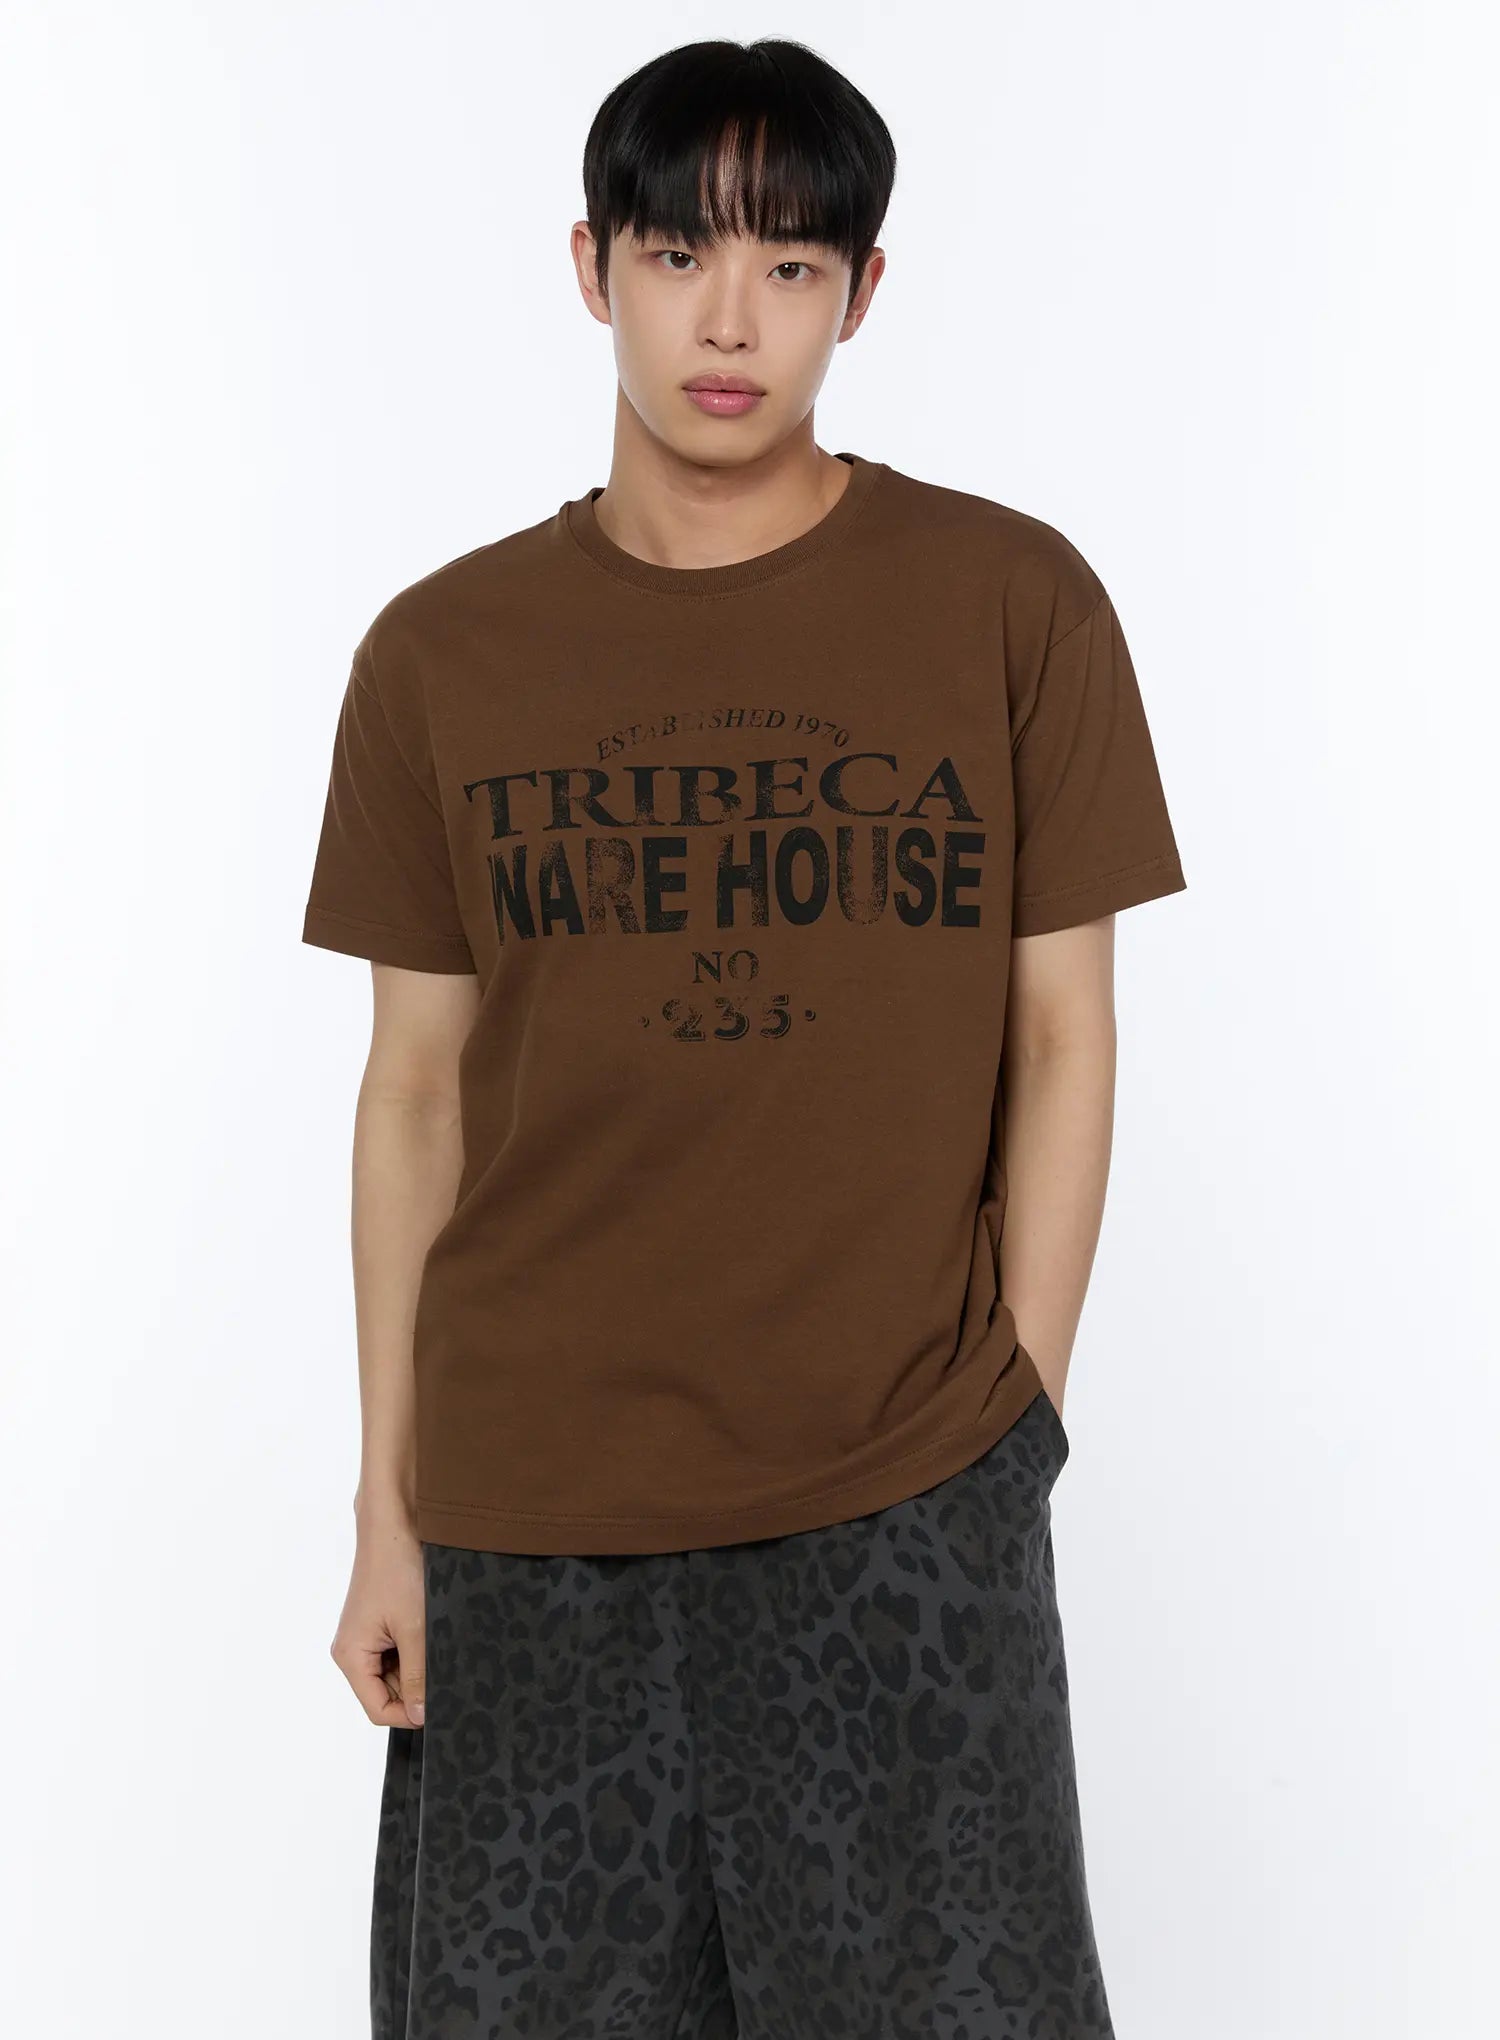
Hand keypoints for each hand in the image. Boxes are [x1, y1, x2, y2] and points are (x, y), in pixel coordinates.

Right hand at [330, 1514, 426, 1727]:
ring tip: (433, 1639)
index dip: (410, 1713)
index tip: (440, 1703)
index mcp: (350, 1656)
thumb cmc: (397, 1569)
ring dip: (418, 1664)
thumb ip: (418, 1676)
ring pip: (396, 1672)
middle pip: (387, 1692)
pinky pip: (398, 1651)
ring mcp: (365, 1636)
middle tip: (442, 1663)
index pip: (378, 1709)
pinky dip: (416, 1647)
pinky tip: (428, 1629)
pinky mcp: (378, 1623)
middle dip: (416, 1684)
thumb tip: (420, 1715)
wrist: (394, 1523)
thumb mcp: (415, 1629)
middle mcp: (352, 1650)